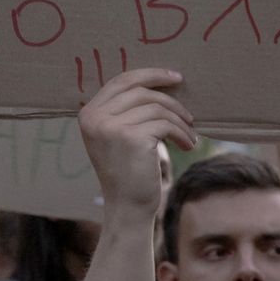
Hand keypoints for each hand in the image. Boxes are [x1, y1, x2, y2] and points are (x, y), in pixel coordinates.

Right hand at [78, 69, 194, 214]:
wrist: (127, 206)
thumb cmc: (129, 172)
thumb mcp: (120, 137)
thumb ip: (126, 112)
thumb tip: (160, 86)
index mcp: (89, 113)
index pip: (122, 80)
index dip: (151, 75)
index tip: (176, 77)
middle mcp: (95, 117)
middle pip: (142, 91)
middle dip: (172, 101)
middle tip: (190, 117)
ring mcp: (111, 126)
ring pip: (157, 108)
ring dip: (180, 122)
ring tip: (190, 136)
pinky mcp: (131, 137)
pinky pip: (165, 124)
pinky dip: (182, 133)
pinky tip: (188, 146)